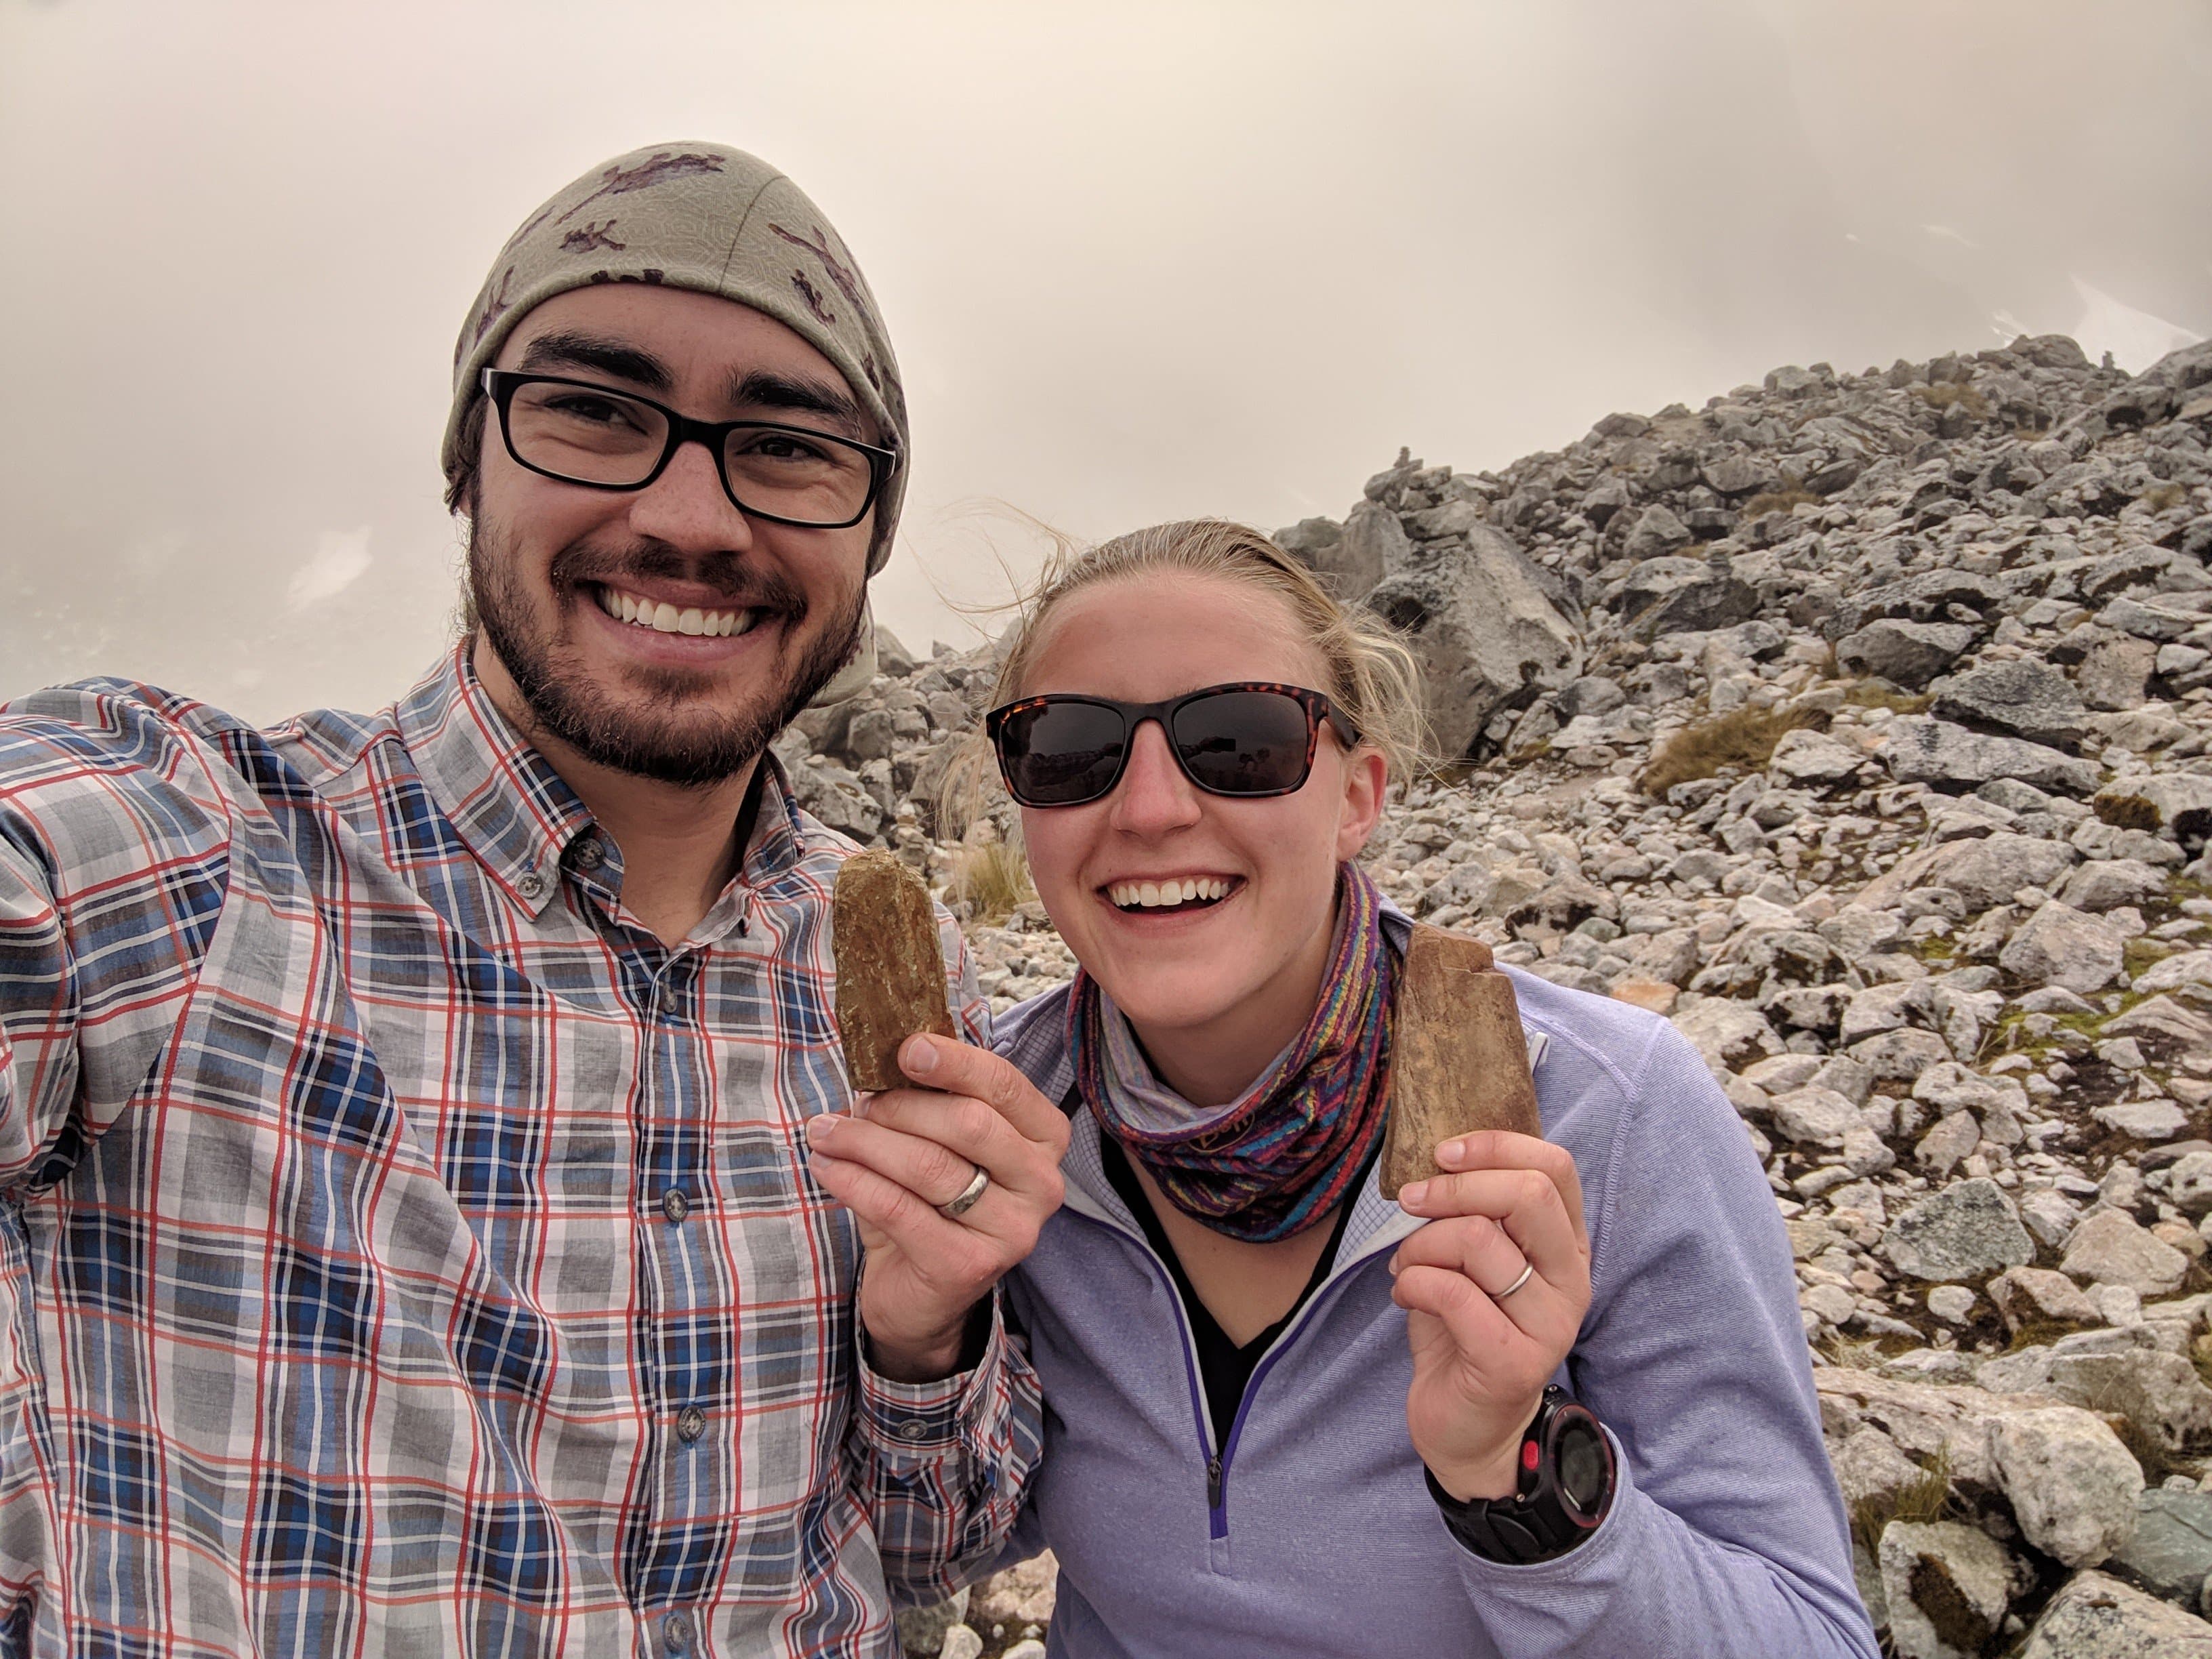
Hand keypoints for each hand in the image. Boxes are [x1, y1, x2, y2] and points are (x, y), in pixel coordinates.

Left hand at [804, 1032, 1069, 1381]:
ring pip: (929, 1165)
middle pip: (967, 1122)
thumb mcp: (938, 1142)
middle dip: (899, 1107)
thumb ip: (928, 1099)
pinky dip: (854, 1181)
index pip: (1003, 1084)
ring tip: (825, 1133)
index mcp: (1043, 1137)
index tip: (905, 1049)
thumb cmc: (931, 1200)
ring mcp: (1012, 1230)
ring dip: (865, 1142)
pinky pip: (900, 1209)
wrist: (920, 1292)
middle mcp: (1042, 1183)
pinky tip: (826, 1168)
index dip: (953, 1061)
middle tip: (856, 1105)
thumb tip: (883, 1061)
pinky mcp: (969, 1266)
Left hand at [1390, 1131, 1591, 1500]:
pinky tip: (1405, 1295)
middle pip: (1527, 1194)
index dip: (1496, 1147)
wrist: (1468, 1426)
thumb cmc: (1465, 1330)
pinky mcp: (1513, 1362)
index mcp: (1567, 1246)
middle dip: (1453, 1189)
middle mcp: (1571, 1281)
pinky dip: (1412, 1282)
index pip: (1555, 1168)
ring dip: (1420, 1245)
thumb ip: (1476, 1214)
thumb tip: (1441, 1159)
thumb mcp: (1474, 1262)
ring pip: (1477, 1239)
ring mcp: (1549, 1324)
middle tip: (1412, 1203)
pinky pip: (1451, 1292)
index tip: (1442, 1154)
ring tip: (1405, 1267)